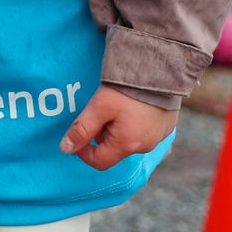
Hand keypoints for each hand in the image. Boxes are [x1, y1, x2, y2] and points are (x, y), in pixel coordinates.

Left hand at [58, 85, 178, 170]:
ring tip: (117, 105)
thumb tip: (66, 149)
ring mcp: (158, 137)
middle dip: (102, 134)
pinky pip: (145, 131)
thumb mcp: (99, 107)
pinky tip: (132, 105)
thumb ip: (82, 129)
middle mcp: (145, 146)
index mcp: (127, 145)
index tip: (79, 134)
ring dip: (118, 128)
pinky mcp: (166, 126)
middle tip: (100, 111)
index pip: (99, 161)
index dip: (84, 151)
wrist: (158, 70)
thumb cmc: (126, 90)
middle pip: (115, 149)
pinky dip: (135, 123)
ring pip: (129, 140)